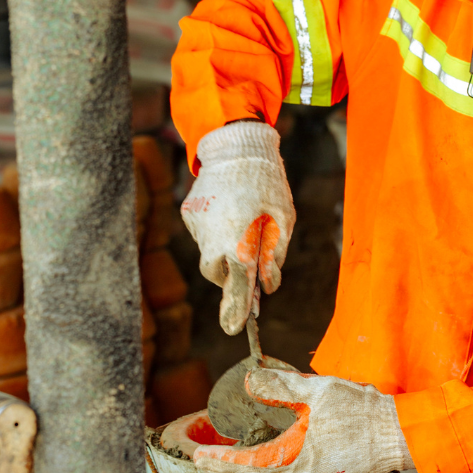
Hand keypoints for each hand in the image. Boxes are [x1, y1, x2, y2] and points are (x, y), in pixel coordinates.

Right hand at [180, 121, 295, 334]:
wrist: (235, 143)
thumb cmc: (267, 181)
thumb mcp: (283, 219)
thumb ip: (274, 256)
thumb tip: (267, 287)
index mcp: (240, 238)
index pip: (238, 284)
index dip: (237, 308)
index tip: (233, 329)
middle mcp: (212, 236)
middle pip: (217, 274)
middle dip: (230, 275)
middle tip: (247, 258)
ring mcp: (196, 225)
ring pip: (208, 253)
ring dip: (224, 249)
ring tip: (242, 221)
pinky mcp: (189, 213)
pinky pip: (203, 233)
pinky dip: (216, 230)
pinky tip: (229, 208)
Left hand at [193, 369, 413, 472]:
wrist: (400, 433)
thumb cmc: (363, 414)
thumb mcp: (316, 392)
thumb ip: (280, 386)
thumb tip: (249, 381)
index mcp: (296, 465)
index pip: (247, 468)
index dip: (221, 463)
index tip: (200, 457)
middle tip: (207, 462)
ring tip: (230, 464)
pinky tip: (268, 462)